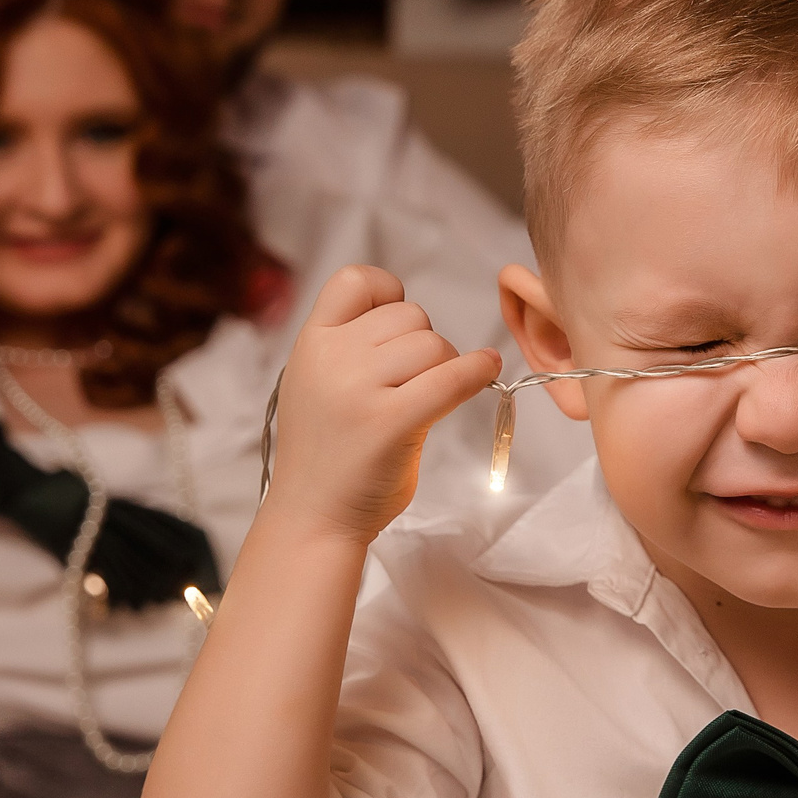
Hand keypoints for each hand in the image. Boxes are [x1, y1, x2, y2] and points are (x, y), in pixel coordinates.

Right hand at [265, 265, 503, 545]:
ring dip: (444, 367)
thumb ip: (349, 344)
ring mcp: (359, 390)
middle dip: (423, 344)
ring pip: (434, 345)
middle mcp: (330, 358)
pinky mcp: (391, 422)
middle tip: (412, 383)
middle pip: (410, 316)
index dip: (387, 293)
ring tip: (424, 400)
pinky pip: (451, 378)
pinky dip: (477, 371)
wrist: (313, 517)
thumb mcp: (315, 382)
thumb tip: (412, 317)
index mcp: (311, 343)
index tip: (397, 325)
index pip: (356, 281)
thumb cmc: (327, 451)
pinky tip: (486, 371)